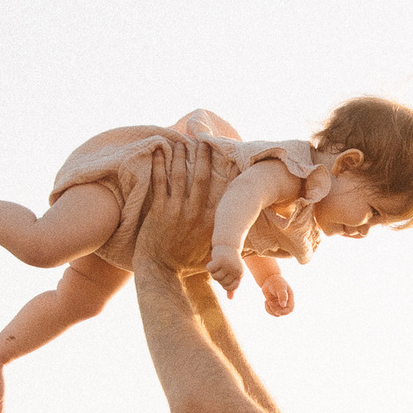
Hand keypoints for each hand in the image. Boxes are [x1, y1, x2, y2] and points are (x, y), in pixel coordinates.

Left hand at [133, 144, 226, 277]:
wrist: (161, 272)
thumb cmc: (188, 264)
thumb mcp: (216, 254)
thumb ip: (230, 243)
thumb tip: (254, 245)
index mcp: (213, 221)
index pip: (223, 191)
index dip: (227, 171)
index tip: (230, 155)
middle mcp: (197, 212)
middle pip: (201, 176)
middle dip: (203, 156)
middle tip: (203, 139)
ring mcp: (177, 210)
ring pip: (180, 175)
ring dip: (180, 155)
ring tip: (181, 139)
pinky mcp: (159, 210)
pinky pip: (160, 182)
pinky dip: (159, 164)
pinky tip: (159, 151)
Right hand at [208, 243, 244, 298]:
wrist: (228, 244)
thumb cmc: (230, 261)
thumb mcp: (233, 274)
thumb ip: (232, 286)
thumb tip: (230, 299)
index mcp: (241, 274)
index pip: (229, 287)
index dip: (224, 284)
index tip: (225, 275)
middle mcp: (236, 270)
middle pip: (221, 282)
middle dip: (218, 276)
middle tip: (222, 266)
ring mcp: (228, 265)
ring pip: (215, 277)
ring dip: (214, 271)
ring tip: (219, 264)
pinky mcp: (220, 259)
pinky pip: (210, 270)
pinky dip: (209, 266)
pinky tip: (213, 261)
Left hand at [261, 275, 294, 316]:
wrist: (269, 279)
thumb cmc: (276, 282)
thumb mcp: (280, 287)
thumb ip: (282, 296)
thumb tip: (283, 306)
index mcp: (290, 298)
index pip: (290, 309)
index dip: (284, 312)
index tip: (277, 310)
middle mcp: (286, 303)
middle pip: (282, 313)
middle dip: (275, 310)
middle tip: (269, 302)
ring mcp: (279, 305)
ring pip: (276, 314)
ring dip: (270, 310)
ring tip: (267, 301)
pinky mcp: (274, 305)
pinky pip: (271, 312)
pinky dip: (267, 309)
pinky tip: (265, 301)